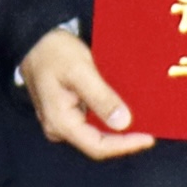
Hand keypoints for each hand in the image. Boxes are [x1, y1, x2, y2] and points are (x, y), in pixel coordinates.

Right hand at [22, 28, 152, 159]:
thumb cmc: (54, 52)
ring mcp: (63, 121)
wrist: (35, 40)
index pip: (98, 146)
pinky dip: (109, 116)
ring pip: (96, 132)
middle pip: (98, 142)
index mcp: (60, 122)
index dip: (125, 146)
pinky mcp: (68, 112)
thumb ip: (101, 98)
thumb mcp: (80, 71)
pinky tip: (126, 108)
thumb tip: (123, 123)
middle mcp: (59, 128)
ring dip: (118, 126)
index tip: (149, 138)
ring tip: (143, 118)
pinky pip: (92, 120)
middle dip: (124, 137)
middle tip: (151, 127)